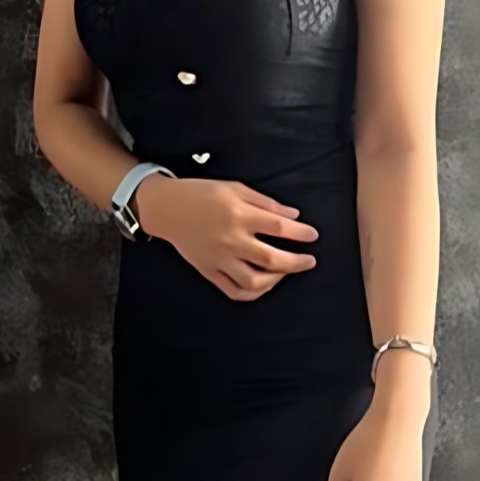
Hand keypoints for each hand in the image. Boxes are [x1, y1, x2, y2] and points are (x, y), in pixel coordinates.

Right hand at [134, 174, 318, 299]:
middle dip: (297, 262)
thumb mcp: (235, 188)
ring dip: (277, 280)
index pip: (279, 227)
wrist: (167, 209)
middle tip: (310, 261)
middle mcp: (231, 240)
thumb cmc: (202, 194)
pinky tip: (264, 284)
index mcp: (239, 215)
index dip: (301, 233)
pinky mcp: (209, 271)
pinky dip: (253, 292)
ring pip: (254, 281)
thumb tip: (294, 215)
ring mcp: (219, 259)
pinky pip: (234, 291)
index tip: (312, 235)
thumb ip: (266, 202)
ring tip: (286, 272)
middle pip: (272, 259)